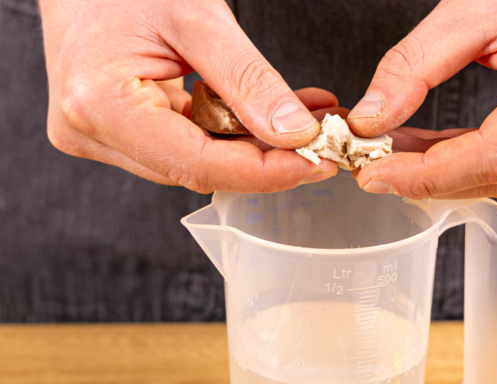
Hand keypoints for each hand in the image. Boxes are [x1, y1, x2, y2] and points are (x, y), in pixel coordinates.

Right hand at [41, 0, 337, 192]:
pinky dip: (233, 131)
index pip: (196, 163)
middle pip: (198, 168)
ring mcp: (103, 135)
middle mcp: (92, 131)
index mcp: (100, 104)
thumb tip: (294, 133)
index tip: (314, 163)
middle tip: (322, 144)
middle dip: (267, 159)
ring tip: (307, 118)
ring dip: (256, 145)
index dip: (263, 171)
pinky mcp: (119, 131)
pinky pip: (187, 143)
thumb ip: (248, 79)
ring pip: (198, 161)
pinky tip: (273, 116)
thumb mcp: (197, 18)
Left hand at [347, 0, 496, 197]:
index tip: (375, 173)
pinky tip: (438, 150)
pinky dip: (476, 162)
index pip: (491, 158)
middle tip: (376, 167)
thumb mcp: (472, 9)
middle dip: (430, 179)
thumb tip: (370, 120)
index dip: (426, 175)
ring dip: (450, 174)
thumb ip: (414, 67)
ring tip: (400, 153)